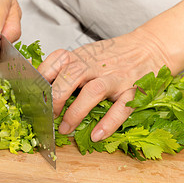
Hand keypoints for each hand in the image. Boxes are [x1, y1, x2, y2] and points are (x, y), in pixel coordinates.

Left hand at [38, 28, 171, 141]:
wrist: (151, 46)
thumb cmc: (114, 56)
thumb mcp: (87, 55)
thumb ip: (66, 68)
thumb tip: (39, 87)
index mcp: (81, 56)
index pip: (55, 63)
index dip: (41, 81)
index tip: (32, 97)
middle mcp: (96, 65)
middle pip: (70, 77)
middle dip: (55, 98)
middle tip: (47, 117)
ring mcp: (116, 77)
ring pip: (93, 91)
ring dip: (76, 112)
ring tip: (65, 129)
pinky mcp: (134, 90)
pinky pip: (121, 108)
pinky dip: (109, 123)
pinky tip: (96, 135)